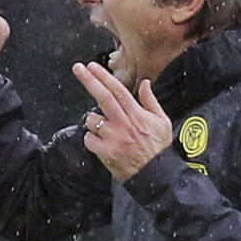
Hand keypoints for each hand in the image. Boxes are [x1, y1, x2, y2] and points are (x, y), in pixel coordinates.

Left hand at [72, 62, 171, 181]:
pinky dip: (91, 139)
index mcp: (136, 114)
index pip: (117, 90)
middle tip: (78, 68)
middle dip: (89, 80)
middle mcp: (123, 123)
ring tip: (106, 130)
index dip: (104, 77)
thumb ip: (151, 101)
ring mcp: (113, 137)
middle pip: (102, 97)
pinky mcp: (105, 152)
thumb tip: (145, 83)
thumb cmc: (158, 148)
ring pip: (92, 120)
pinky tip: (102, 143)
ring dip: (94, 122)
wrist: (156, 175)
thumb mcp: (162, 121)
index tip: (92, 66)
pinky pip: (88, 139)